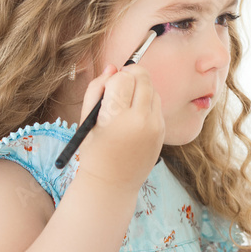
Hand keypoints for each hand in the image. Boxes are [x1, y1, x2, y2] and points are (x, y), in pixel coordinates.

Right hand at [76, 63, 164, 192]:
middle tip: (119, 87)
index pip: (123, 78)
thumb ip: (97, 89)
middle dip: (130, 76)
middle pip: (142, 77)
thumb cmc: (94, 151)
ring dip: (140, 89)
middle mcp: (140, 120)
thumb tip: (112, 67)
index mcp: (116, 117)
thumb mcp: (87, 119)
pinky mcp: (163, 132)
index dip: (114, 79)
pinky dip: (147, 104)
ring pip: (153, 89)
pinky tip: (134, 118)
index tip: (108, 89)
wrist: (112, 184)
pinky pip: (157, 105)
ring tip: (126, 105)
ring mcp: (155, 127)